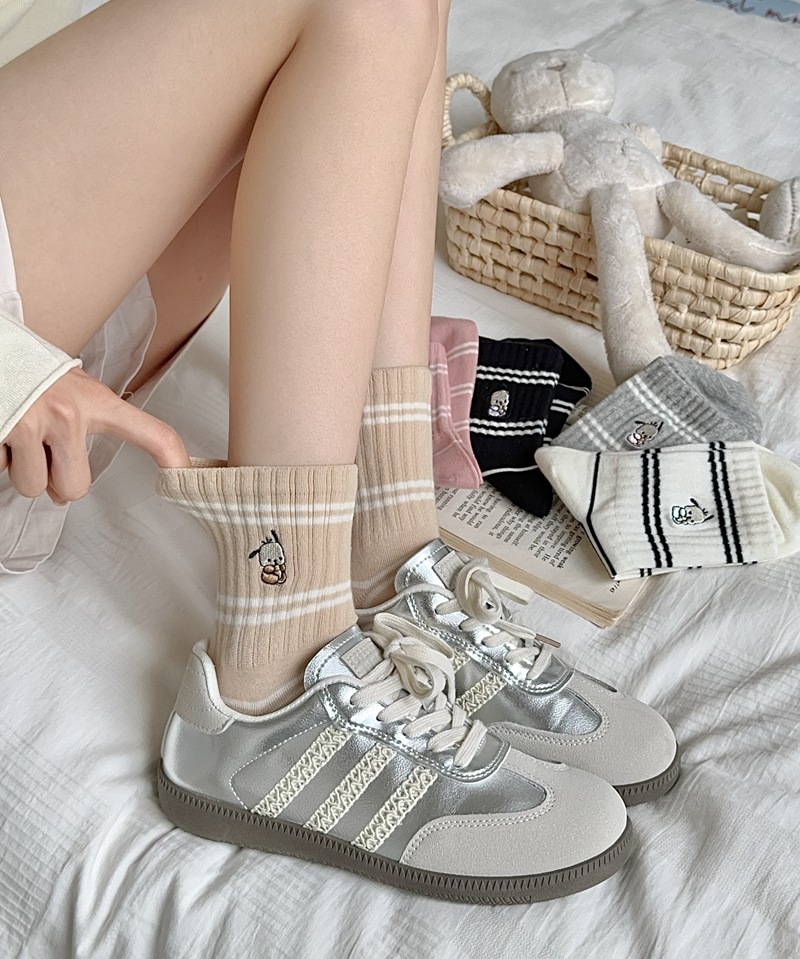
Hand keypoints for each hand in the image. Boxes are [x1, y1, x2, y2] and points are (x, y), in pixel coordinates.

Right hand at [1, 368, 190, 503]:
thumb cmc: (29, 370)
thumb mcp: (72, 390)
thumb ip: (79, 437)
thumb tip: (63, 494)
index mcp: (96, 402)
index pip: (152, 433)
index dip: (173, 458)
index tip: (185, 476)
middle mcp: (69, 413)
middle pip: (75, 489)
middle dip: (56, 481)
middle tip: (46, 452)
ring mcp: (33, 422)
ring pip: (33, 486)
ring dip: (24, 470)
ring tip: (20, 436)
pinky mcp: (1, 430)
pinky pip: (1, 470)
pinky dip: (1, 457)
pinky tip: (3, 431)